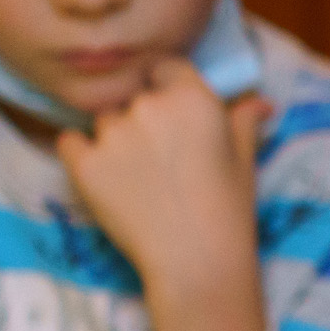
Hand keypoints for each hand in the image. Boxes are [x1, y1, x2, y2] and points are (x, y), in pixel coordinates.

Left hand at [56, 60, 269, 330]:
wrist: (197, 263)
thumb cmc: (230, 212)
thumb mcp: (245, 161)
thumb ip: (242, 121)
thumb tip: (259, 102)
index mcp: (192, 99)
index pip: (164, 67)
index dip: (166, 87)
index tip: (172, 117)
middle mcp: (148, 106)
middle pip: (132, 96)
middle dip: (142, 120)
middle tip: (160, 160)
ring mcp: (112, 134)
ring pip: (103, 121)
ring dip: (114, 139)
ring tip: (138, 179)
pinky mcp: (84, 163)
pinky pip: (70, 143)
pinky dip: (82, 156)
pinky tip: (107, 180)